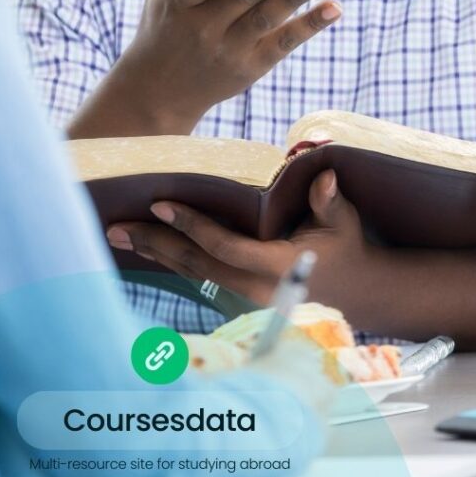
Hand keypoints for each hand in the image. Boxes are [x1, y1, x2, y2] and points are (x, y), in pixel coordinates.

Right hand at [69, 0, 341, 136]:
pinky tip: (334, 8)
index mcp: (179, 0)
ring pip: (266, 21)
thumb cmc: (163, 22)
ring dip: (294, 0)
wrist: (157, 91)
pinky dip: (310, 26)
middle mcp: (204, 27)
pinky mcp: (253, 65)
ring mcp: (230, 48)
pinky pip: (285, 43)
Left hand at [107, 171, 376, 310]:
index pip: (225, 247)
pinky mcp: (241, 301)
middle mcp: (257, 290)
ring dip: (157, 255)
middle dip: (156, 244)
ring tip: (122, 237)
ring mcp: (247, 301)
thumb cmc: (348, 246)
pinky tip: (151, 250)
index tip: (161, 204)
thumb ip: (329, 200)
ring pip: (194, 276)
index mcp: (279, 268)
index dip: (192, 226)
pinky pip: (201, 280)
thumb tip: (325, 175)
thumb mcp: (343, 220)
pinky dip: (173, 263)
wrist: (357, 289)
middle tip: (118, 226)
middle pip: (197, 266)